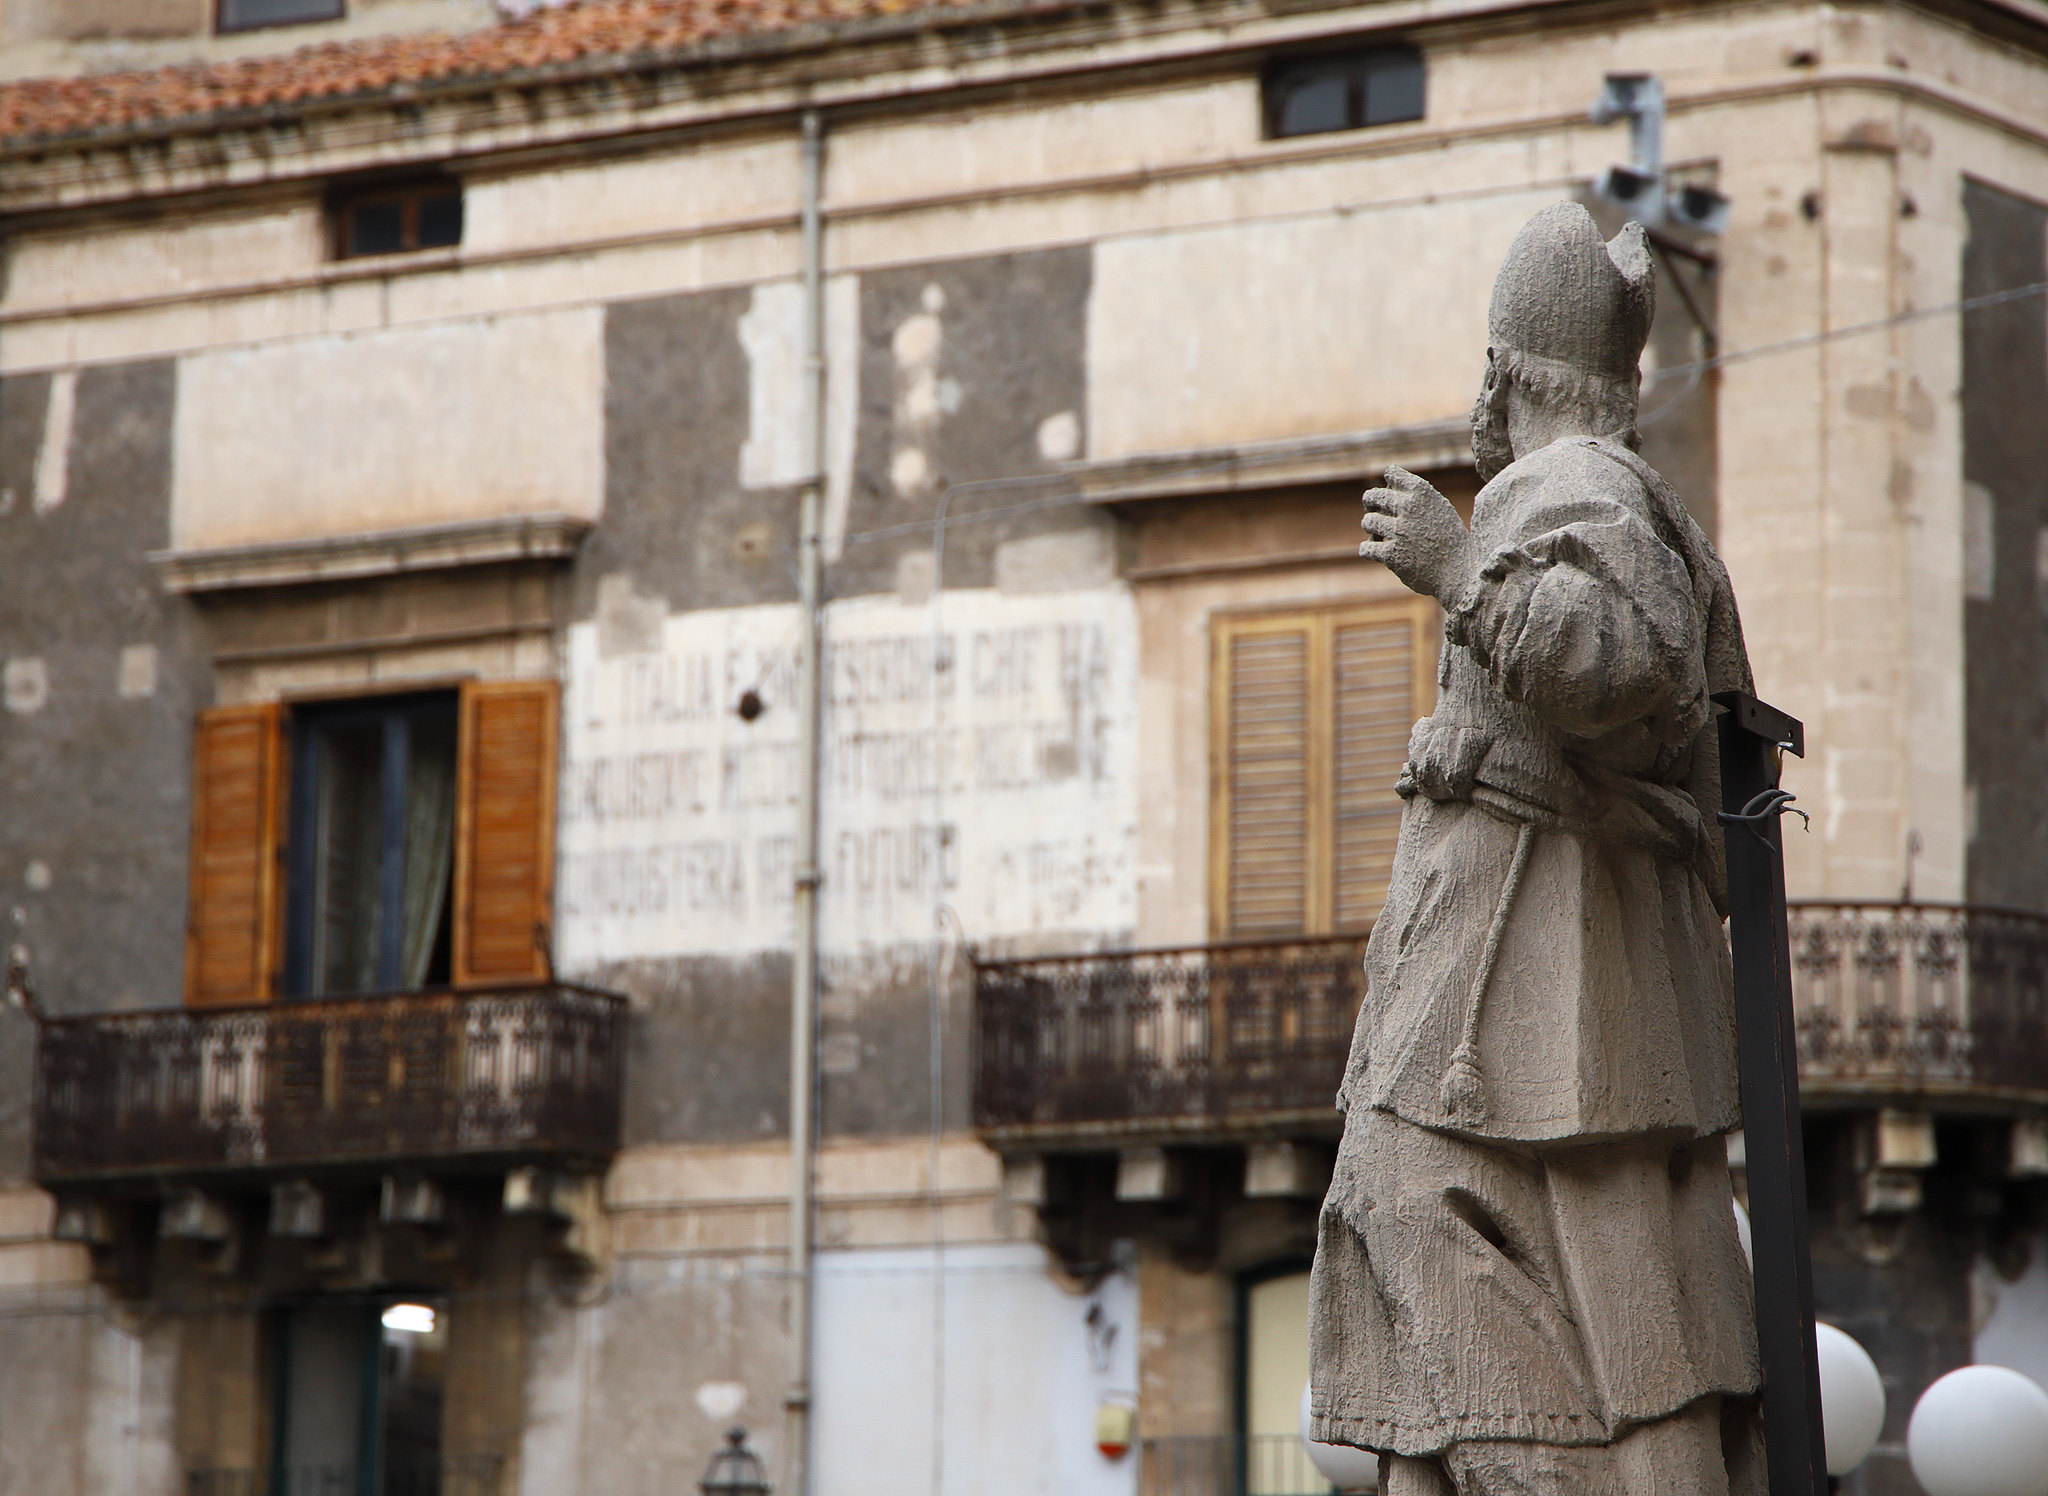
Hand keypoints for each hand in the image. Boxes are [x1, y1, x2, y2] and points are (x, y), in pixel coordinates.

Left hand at [1360, 465, 1476, 606]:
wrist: (1460, 571)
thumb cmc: (1448, 538)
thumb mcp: (1438, 507)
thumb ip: (1415, 493)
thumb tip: (1387, 477)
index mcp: (1422, 492)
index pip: (1391, 473)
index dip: (1388, 486)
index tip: (1393, 499)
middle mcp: (1409, 507)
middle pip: (1372, 497)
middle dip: (1371, 505)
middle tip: (1378, 515)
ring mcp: (1399, 531)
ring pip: (1368, 522)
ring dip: (1372, 530)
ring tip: (1383, 537)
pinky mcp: (1391, 554)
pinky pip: (1366, 548)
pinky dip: (1370, 550)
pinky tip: (1381, 553)